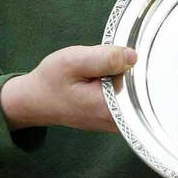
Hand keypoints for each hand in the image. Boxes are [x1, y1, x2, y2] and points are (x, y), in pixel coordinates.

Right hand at [0, 44, 136, 132]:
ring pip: (135, 89)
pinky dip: (119, 82)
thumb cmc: (51, 81)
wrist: (35, 100)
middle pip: (141, 85)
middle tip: (104, 63)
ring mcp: (118, 121)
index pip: (142, 79)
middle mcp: (119, 120)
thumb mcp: (74, 61)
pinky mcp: (115, 117)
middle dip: (129, 68)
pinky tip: (103, 77)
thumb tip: (133, 57)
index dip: (134, 62)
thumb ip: (105, 58)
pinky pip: (128, 94)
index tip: (118, 56)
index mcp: (111, 108)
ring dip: (123, 75)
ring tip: (101, 71)